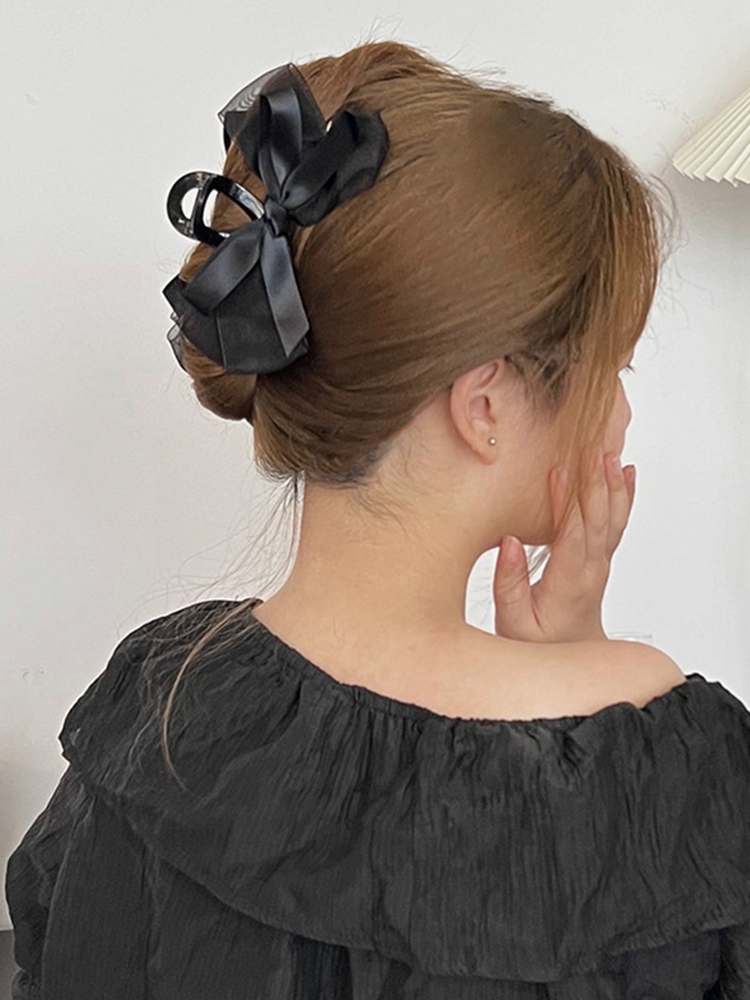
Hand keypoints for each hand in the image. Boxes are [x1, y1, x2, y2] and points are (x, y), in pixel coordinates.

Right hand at [493, 448, 635, 642]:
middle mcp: (592, 570)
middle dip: (597, 482)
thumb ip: (510, 583)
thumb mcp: (513, 624)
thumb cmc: (539, 643)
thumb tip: (510, 542)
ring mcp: (600, 564)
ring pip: (612, 518)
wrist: (570, 658)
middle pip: (599, 520)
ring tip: (612, 452)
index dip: (567, 502)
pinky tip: (625, 474)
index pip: (571, 535)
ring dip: (613, 484)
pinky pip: (615, 522)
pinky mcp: (601, 559)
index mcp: (570, 583)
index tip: (559, 471)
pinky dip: (623, 495)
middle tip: (595, 448)